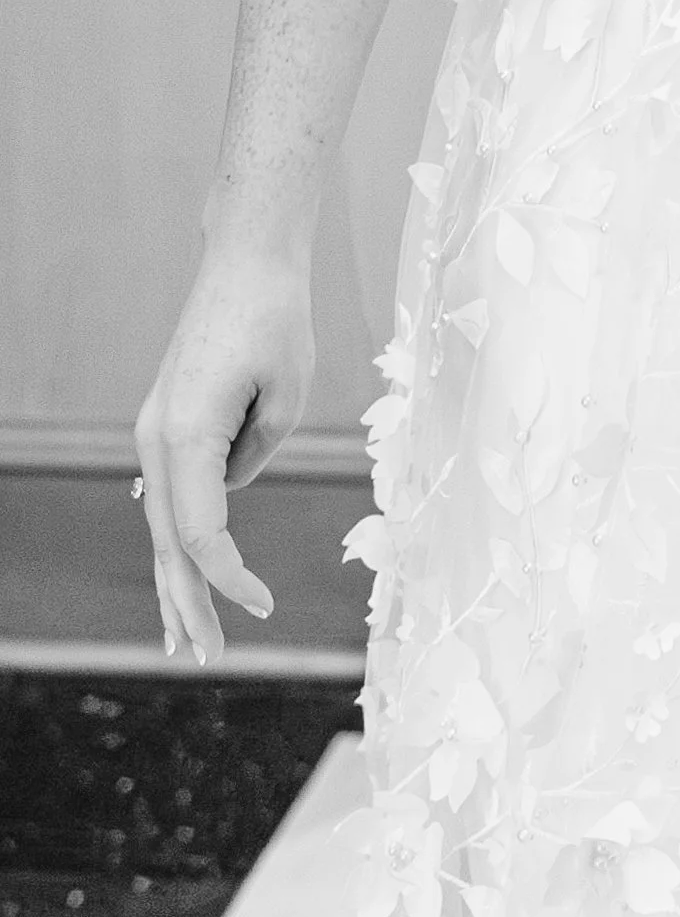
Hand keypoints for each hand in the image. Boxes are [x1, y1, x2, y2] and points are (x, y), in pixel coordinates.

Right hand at [133, 244, 313, 661]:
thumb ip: (260, 453)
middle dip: (187, 603)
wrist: (246, 258)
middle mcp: (157, 440)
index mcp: (185, 437)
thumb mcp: (288, 393)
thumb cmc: (276, 317)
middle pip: (170, 542)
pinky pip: (173, 494)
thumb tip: (232, 484)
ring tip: (187, 637)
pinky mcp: (168, 421)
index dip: (230, 580)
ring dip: (177, 580)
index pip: (202, 534)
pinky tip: (189, 573)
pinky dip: (181, 537)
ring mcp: (155, 431)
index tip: (265, 606)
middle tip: (205, 658)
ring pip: (163, 523)